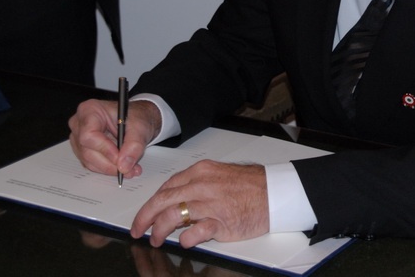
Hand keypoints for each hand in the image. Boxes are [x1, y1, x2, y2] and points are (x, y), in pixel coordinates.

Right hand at [68, 99, 161, 179]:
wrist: (136, 119)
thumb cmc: (136, 116)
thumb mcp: (140, 127)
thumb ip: (134, 145)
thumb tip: (124, 165)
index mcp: (90, 110)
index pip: (89, 135)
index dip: (104, 149)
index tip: (120, 159)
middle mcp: (80, 124)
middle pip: (87, 151)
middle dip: (109, 163)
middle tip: (128, 169)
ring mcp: (79, 138)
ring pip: (89, 161)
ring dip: (110, 168)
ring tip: (130, 169)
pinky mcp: (83, 149)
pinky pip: (92, 164)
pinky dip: (107, 168)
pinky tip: (123, 166)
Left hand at [131, 161, 268, 246]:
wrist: (275, 192)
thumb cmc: (250, 185)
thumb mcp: (219, 176)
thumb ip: (197, 186)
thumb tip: (176, 201)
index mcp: (200, 172)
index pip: (166, 187)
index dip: (151, 203)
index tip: (144, 214)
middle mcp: (202, 186)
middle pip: (162, 201)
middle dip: (144, 218)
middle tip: (138, 230)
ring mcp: (211, 204)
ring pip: (172, 217)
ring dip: (159, 231)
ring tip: (157, 239)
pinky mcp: (221, 223)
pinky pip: (195, 233)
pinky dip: (185, 239)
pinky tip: (185, 242)